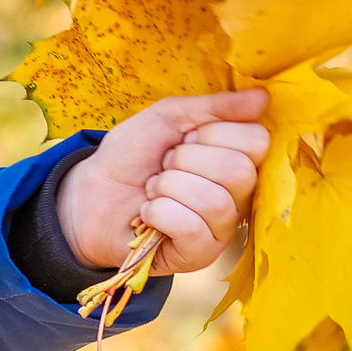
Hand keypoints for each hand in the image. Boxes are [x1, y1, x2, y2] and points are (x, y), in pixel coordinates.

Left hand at [59, 91, 270, 274]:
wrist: (88, 196)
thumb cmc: (130, 157)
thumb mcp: (166, 118)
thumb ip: (214, 106)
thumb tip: (263, 96)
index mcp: (238, 158)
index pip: (256, 140)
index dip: (212, 134)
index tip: (182, 140)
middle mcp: (239, 194)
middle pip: (238, 172)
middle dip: (185, 162)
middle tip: (163, 167)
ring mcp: (222, 228)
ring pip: (214, 201)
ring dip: (169, 188)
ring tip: (153, 190)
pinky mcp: (200, 254)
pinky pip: (192, 228)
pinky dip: (160, 214)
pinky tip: (148, 215)